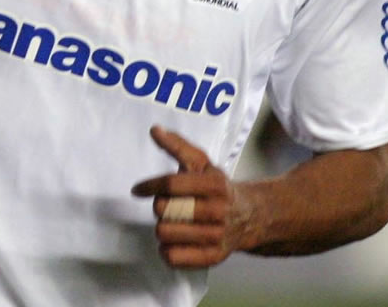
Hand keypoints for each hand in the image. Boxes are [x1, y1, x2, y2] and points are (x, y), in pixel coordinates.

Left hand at [131, 125, 250, 268]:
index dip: (149, 186)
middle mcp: (217, 211)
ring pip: (165, 233)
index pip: (171, 184)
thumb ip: (178, 146)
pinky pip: (174, 258)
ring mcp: (216, 236)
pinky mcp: (213, 257)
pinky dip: (167, 250)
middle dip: (160, 206)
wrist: (251, 215)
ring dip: (163, 228)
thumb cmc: (218, 187)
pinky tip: (175, 241)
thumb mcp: (202, 163)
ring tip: (174, 222)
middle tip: (169, 205)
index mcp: (213, 185)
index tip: (137, 189)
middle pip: (164, 210)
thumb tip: (155, 130)